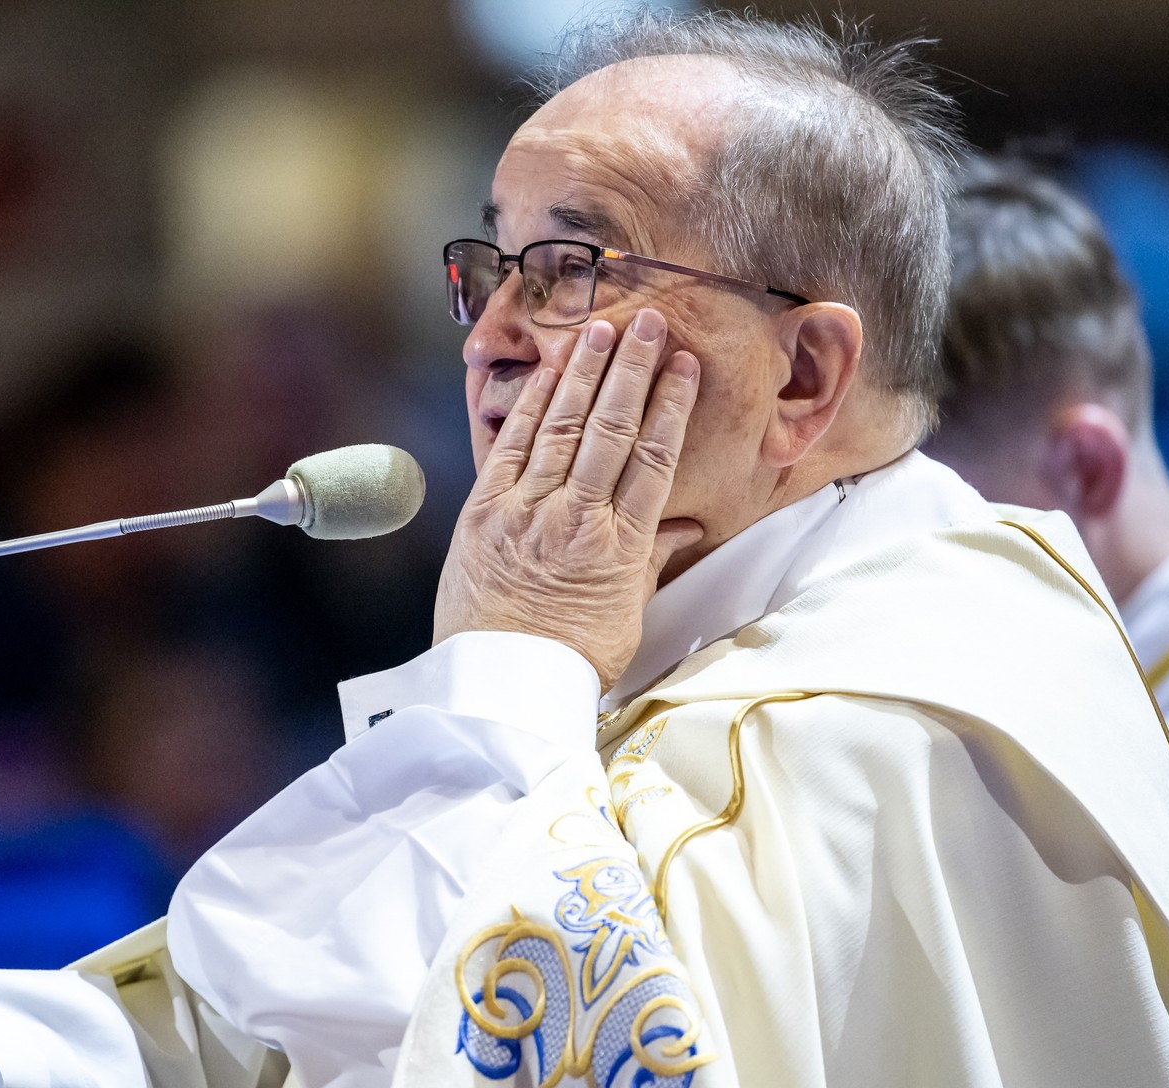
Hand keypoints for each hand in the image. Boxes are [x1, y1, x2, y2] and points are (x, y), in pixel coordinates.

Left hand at [436, 308, 704, 688]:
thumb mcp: (626, 613)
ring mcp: (526, 511)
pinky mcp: (483, 512)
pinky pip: (511, 446)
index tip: (684, 368)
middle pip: (610, 430)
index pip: (653, 461)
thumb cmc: (568, 656)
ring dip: (582, 373)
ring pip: (561, 427)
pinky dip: (530, 404)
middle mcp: (575, 519)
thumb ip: (650, 559)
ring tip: (601, 328)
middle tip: (648, 322)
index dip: (671, 408)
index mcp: (620, 546)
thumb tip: (683, 526)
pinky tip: (548, 372)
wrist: (499, 684)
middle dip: (631, 371)